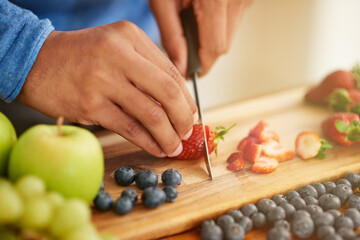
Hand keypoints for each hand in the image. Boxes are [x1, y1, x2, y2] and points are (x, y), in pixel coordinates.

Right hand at [18, 21, 197, 156]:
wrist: (35, 61)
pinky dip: (147, 142)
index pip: (172, 73)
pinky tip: (156, 148)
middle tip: (186, 132)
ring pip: (151, 114)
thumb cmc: (81, 57)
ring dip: (168, 135)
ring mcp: (103, 79)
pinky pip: (129, 128)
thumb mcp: (117, 47)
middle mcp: (119, 54)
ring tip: (173, 146)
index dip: (186, 99)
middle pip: (167, 93)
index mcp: (130, 37)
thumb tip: (178, 101)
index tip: (191, 114)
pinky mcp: (90, 104)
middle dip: (183, 118)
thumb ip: (146, 68)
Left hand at [149, 0, 252, 75]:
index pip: (214, 49)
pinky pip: (234, 22)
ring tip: (192, 20)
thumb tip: (180, 66)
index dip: (200, 66)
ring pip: (230, 35)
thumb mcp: (162, 0)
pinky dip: (218, 25)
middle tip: (184, 45)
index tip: (188, 73)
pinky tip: (203, 11)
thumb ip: (172, 35)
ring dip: (210, 38)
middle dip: (203, 52)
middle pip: (223, 46)